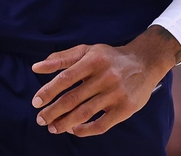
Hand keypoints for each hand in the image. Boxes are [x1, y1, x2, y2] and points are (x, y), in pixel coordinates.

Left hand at [31, 27, 180, 136]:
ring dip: (65, 123)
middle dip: (53, 111)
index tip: (36, 102)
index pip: (66, 78)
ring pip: (85, 113)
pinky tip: (74, 130)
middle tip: (40, 120)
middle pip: (73, 98)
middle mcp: (105, 76)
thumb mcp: (87, 51)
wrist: (145, 62)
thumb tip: (36, 67)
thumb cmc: (109, 57)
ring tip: (53, 128)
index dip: (48, 91)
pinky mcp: (125, 108)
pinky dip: (85, 130)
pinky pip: (101, 125)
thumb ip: (61, 58)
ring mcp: (116, 93)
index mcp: (94, 60)